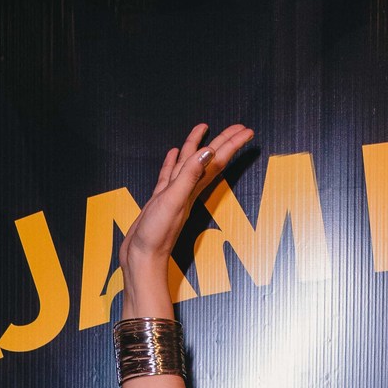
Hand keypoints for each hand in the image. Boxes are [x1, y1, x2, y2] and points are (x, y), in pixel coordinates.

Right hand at [118, 122, 253, 274]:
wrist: (141, 260)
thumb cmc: (156, 236)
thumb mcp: (173, 201)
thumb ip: (189, 176)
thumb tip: (207, 153)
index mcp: (192, 189)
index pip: (216, 160)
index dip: (231, 144)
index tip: (246, 130)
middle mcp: (186, 191)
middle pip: (208, 159)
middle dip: (223, 141)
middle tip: (238, 127)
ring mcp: (174, 195)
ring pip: (188, 163)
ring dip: (197, 146)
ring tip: (204, 128)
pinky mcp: (160, 200)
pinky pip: (169, 175)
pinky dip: (172, 163)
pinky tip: (173, 154)